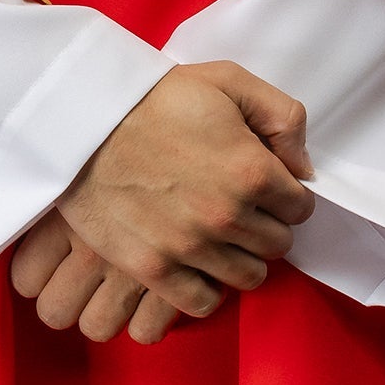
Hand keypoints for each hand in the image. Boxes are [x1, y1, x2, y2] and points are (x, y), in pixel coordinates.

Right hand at [7, 62, 313, 346]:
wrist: (82, 121)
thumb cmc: (154, 98)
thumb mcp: (227, 82)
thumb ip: (283, 118)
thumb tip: (302, 168)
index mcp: (251, 170)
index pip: (301, 207)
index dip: (287, 195)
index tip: (266, 188)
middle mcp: (226, 216)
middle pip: (278, 244)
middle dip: (266, 226)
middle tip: (241, 209)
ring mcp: (189, 248)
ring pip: (249, 277)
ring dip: (242, 258)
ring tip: (221, 237)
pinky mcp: (153, 269)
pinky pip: (203, 302)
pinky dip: (208, 289)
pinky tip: (199, 266)